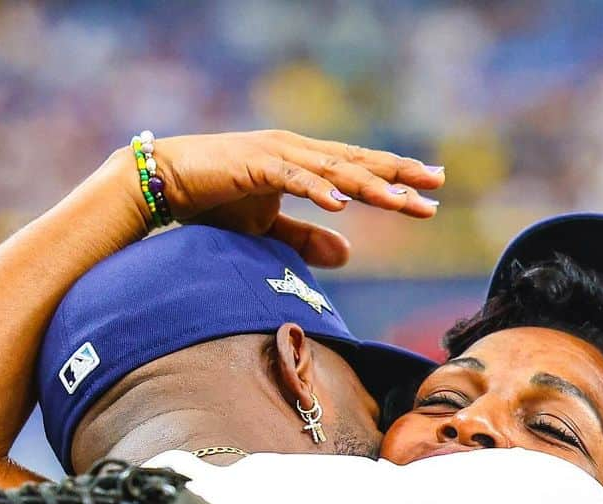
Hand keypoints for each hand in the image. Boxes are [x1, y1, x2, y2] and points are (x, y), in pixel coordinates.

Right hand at [146, 130, 443, 267]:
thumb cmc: (215, 202)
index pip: (359, 170)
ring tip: (401, 200)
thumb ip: (307, 238)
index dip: (395, 179)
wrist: (166, 183)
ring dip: (368, 185)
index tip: (431, 190)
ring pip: (333, 170)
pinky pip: (291, 178)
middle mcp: (297, 151)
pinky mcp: (252, 166)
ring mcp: (276, 155)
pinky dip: (317, 189)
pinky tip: (342, 203)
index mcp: (304, 162)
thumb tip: (348, 252)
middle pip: (358, 164)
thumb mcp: (269, 227)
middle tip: (437, 183)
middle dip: (398, 174)